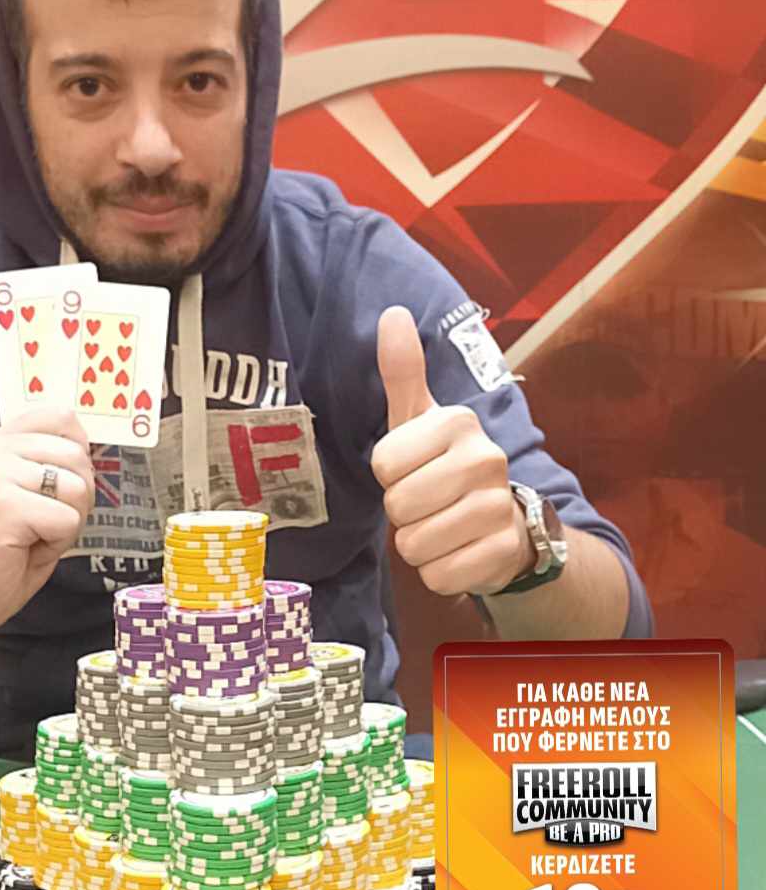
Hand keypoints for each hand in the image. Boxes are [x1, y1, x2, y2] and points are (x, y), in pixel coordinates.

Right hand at [0, 407, 94, 676]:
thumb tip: (90, 450)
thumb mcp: (29, 492)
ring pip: (78, 489)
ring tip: (32, 536)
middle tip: (42, 523)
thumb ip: (52, 463)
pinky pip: (68, 520)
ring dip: (67, 523)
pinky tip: (26, 549)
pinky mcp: (3, 506)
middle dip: (77, 498)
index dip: (78, 454)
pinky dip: (58, 543)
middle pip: (78, 456)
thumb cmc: (2, 549)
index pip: (62, 417)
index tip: (58, 486)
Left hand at [370, 306, 533, 597]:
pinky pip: (439, 576)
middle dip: (404, 515)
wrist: (507, 523)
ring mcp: (499, 507)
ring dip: (420, 546)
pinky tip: (460, 552)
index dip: (390, 476)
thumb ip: (403, 371)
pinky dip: (440, 573)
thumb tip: (392, 313)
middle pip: (398, 506)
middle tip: (429, 504)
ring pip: (415, 545)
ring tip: (444, 527)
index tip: (415, 470)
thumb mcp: (421, 419)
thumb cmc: (447, 466)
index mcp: (458, 423)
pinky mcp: (504, 552)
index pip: (382, 464)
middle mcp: (486, 458)